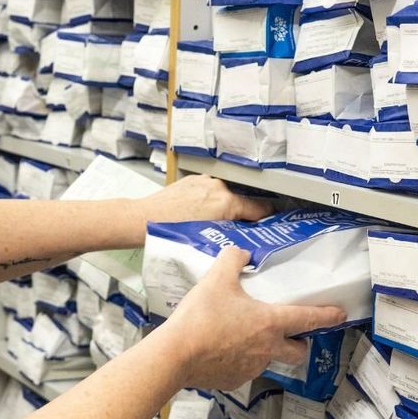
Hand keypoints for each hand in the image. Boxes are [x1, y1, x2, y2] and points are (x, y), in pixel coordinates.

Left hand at [138, 174, 271, 224]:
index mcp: (226, 202)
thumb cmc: (171, 231)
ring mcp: (204, 181)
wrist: (143, 219)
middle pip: (240, 200)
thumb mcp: (210, 238)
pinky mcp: (192, 180)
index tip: (274, 220)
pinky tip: (200, 213)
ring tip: (216, 223)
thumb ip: (232, 233)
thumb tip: (245, 236)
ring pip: (223, 194)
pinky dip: (209, 200)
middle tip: (242, 228)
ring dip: (223, 206)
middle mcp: (217, 187)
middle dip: (242, 214)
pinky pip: (208, 190)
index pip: (259, 207)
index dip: (268, 216)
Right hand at [159, 247, 346, 390]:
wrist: (175, 354)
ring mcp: (252, 368)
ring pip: (269, 361)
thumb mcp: (216, 279)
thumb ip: (232, 260)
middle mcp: (267, 349)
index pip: (309, 318)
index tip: (340, 314)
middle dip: (300, 343)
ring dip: (264, 351)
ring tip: (240, 338)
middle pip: (298, 352)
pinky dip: (238, 361)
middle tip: (289, 334)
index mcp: (270, 323)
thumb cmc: (200, 318)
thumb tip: (239, 253)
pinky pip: (244, 370)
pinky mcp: (234, 380)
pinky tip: (221, 351)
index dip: (328, 315)